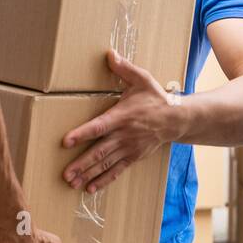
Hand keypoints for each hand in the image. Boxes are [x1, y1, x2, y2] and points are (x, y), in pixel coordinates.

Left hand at [61, 48, 178, 193]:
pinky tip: (90, 188)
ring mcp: (128, 148)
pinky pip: (116, 171)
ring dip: (88, 174)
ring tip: (72, 183)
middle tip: (66, 174)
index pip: (99, 126)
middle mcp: (124, 135)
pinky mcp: (133, 157)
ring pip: (105, 164)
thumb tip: (109, 53)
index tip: (66, 141)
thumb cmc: (155, 98)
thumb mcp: (142, 79)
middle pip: (100, 151)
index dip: (82, 134)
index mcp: (122, 116)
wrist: (176, 119)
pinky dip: (103, 180)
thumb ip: (124, 68)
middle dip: (82, 163)